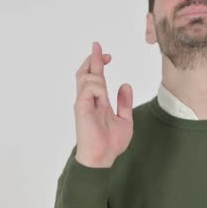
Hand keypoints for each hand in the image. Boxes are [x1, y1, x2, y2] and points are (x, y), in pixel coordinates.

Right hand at [73, 42, 133, 167]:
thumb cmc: (110, 143)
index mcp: (98, 101)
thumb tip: (125, 85)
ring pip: (85, 76)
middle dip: (93, 59)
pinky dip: (97, 86)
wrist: (102, 158)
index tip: (107, 54)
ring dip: (97, 74)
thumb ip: (124, 102)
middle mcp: (88, 99)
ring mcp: (83, 103)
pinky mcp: (81, 108)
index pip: (96, 77)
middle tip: (101, 49)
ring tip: (105, 89)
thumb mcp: (125, 119)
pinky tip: (103, 95)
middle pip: (85, 72)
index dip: (98, 62)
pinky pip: (88, 88)